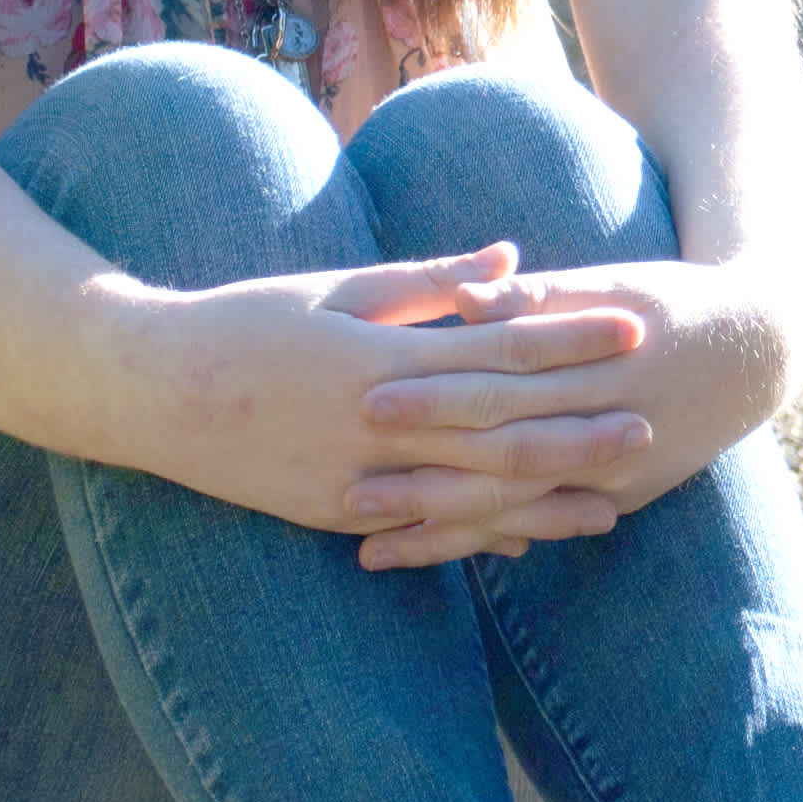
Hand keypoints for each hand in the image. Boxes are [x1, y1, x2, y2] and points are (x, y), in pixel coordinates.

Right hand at [117, 245, 654, 546]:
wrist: (152, 389)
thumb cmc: (250, 320)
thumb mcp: (342, 288)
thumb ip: (434, 282)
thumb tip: (514, 259)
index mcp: (383, 357)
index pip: (499, 347)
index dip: (570, 339)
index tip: (633, 327)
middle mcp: (376, 426)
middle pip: (497, 432)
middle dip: (576, 431)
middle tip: (650, 425)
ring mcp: (355, 480)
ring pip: (469, 496)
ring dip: (543, 501)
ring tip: (612, 501)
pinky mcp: (335, 515)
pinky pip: (423, 530)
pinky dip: (479, 535)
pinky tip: (530, 542)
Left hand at [338, 256, 802, 569]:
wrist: (759, 349)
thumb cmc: (667, 301)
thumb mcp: (612, 283)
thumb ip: (534, 295)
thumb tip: (463, 298)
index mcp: (602, 357)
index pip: (506, 377)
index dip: (438, 389)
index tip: (369, 396)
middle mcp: (612, 422)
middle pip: (505, 450)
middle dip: (426, 473)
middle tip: (351, 488)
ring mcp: (620, 470)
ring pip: (521, 506)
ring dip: (445, 526)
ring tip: (369, 543)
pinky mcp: (622, 496)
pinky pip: (545, 525)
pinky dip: (489, 540)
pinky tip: (434, 554)